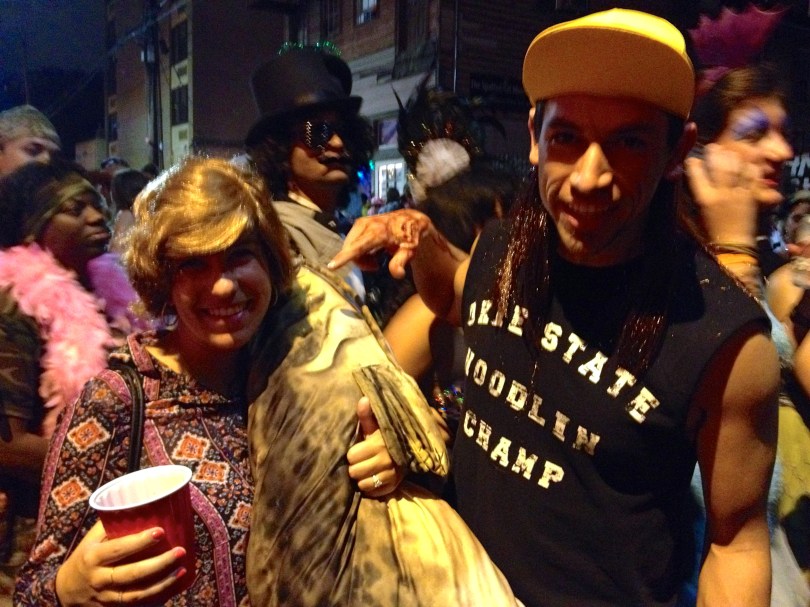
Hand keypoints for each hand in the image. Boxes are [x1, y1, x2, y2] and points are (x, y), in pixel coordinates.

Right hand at [55, 521, 187, 606]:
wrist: (65, 591)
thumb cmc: (85, 557)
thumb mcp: (91, 540)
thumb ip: (112, 524)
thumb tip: (140, 503)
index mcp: (93, 557)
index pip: (118, 549)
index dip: (139, 541)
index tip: (161, 531)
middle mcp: (99, 579)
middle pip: (132, 574)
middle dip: (159, 563)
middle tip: (180, 551)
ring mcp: (106, 597)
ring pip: (136, 594)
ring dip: (162, 584)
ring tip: (181, 569)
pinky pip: (137, 605)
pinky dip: (156, 598)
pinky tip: (173, 587)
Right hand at [329, 209, 431, 278]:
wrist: (410, 220)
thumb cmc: (411, 237)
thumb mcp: (410, 250)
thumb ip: (401, 261)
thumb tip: (397, 274)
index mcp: (379, 231)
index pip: (358, 246)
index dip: (345, 257)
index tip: (331, 266)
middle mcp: (366, 224)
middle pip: (351, 249)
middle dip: (359, 261)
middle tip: (375, 266)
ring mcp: (361, 222)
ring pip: (349, 246)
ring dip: (359, 257)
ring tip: (375, 260)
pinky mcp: (359, 223)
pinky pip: (351, 242)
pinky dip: (358, 251)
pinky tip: (372, 253)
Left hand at [346, 397, 403, 496]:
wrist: (409, 450)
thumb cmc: (384, 437)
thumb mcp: (376, 426)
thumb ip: (366, 415)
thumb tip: (363, 399)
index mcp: (378, 443)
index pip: (351, 456)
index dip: (353, 454)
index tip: (358, 450)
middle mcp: (386, 460)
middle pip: (354, 472)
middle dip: (355, 467)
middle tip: (361, 461)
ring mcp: (391, 475)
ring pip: (362, 484)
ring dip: (362, 478)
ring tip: (367, 470)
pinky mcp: (393, 486)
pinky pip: (371, 492)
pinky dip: (370, 487)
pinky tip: (373, 477)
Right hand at [684, 144, 759, 244]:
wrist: (732, 245)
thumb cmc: (711, 232)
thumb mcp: (698, 214)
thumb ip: (695, 196)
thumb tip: (687, 182)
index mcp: (705, 200)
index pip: (697, 176)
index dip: (694, 165)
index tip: (692, 160)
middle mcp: (722, 194)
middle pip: (719, 167)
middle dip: (716, 154)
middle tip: (714, 147)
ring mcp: (738, 194)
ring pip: (737, 169)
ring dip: (733, 157)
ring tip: (730, 152)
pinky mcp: (751, 197)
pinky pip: (752, 177)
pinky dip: (750, 167)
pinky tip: (747, 163)